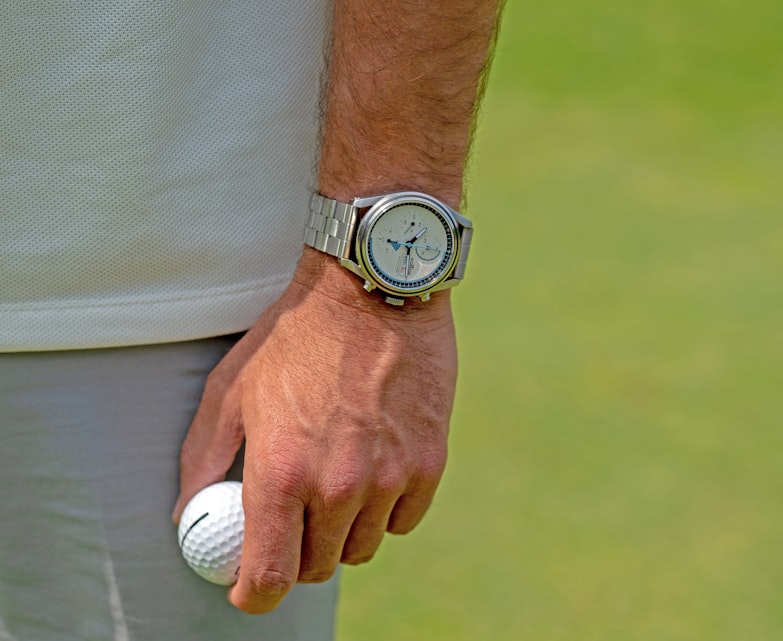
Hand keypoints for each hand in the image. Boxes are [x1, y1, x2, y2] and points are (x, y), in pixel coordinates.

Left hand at [171, 248, 456, 613]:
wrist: (374, 292)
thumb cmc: (296, 337)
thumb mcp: (232, 389)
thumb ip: (203, 459)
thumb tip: (188, 514)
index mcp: (282, 471)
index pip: (269, 575)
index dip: (254, 594)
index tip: (251, 589)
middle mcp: (338, 485)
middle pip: (317, 567)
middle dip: (298, 558)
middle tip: (291, 528)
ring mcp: (390, 477)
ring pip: (362, 546)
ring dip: (342, 533)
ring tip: (333, 490)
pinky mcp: (429, 463)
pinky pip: (403, 520)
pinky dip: (385, 511)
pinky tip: (372, 475)